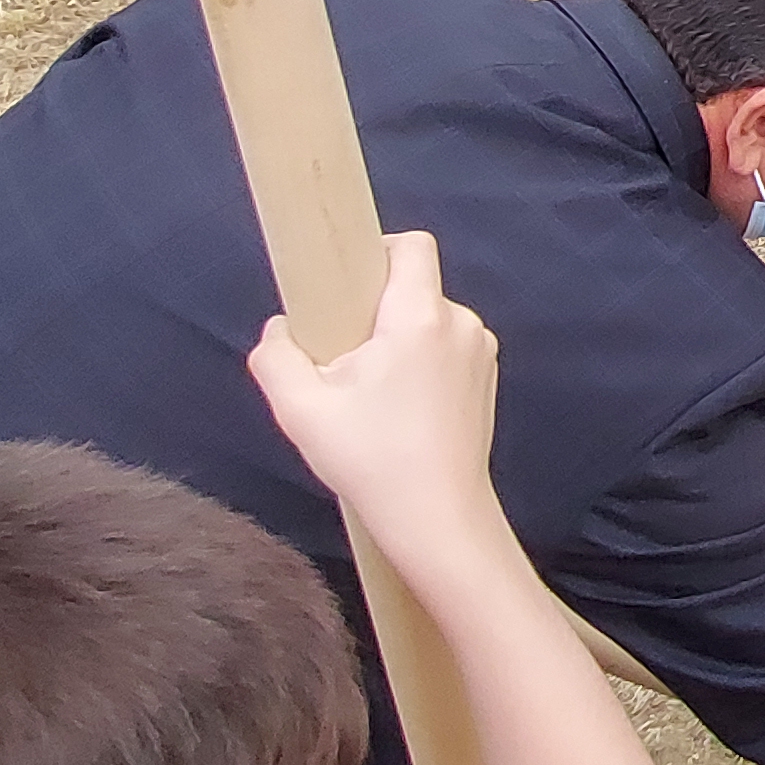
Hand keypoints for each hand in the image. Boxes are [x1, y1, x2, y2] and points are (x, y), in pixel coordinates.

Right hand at [251, 233, 503, 556]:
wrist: (438, 518)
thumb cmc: (372, 461)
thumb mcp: (301, 411)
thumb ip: (276, 358)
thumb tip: (279, 329)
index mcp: (421, 317)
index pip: (412, 245)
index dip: (377, 250)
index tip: (345, 283)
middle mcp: (461, 324)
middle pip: (415, 287)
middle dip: (377, 310)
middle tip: (345, 357)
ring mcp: (481, 353)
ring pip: (430, 321)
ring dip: (399, 341)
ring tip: (371, 393)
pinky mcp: (487, 381)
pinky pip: (447, 350)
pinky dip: (422, 364)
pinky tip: (399, 409)